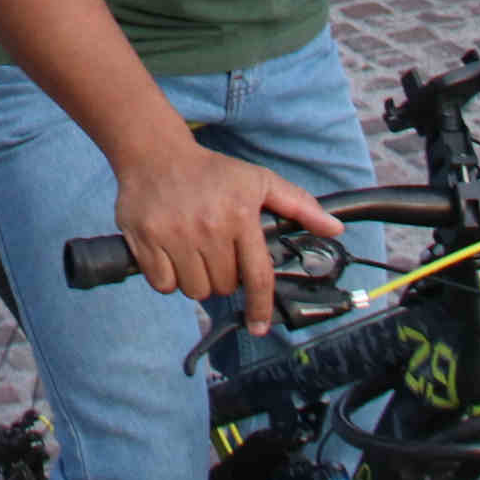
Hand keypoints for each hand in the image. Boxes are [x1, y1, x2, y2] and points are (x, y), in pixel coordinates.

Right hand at [113, 134, 336, 329]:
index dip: (260, 307)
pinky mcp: (145, 239)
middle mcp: (207, 227)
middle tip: (216, 253)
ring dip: (197, 280)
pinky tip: (171, 255)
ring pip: (195, 290)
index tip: (259, 326)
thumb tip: (335, 228)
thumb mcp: (258, 180)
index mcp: (239, 216)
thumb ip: (299, 205)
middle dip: (223, 277)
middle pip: (223, 286)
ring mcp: (173, 234)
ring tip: (194, 253)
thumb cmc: (211, 171)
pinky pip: (163, 284)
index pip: (256, 276)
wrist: (155, 153)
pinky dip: (168, 278)